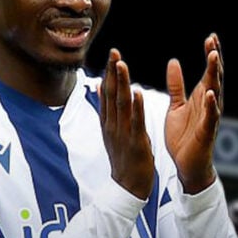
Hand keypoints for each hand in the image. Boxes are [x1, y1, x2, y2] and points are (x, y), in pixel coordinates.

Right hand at [98, 48, 154, 199]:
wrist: (127, 187)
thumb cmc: (123, 158)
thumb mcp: (111, 132)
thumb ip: (107, 110)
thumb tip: (100, 86)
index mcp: (108, 122)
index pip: (107, 92)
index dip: (109, 72)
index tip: (112, 54)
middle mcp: (112, 125)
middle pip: (112, 94)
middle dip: (113, 72)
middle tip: (114, 51)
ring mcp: (122, 133)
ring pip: (121, 104)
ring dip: (122, 83)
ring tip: (122, 64)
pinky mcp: (135, 142)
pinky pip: (135, 121)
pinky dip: (136, 106)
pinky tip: (137, 92)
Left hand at [165, 33, 223, 193]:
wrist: (186, 164)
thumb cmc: (184, 136)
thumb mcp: (176, 105)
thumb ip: (176, 85)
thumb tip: (174, 61)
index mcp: (202, 97)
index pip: (209, 71)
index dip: (211, 54)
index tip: (210, 37)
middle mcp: (209, 104)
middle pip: (215, 77)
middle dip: (215, 59)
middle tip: (213, 41)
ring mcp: (210, 117)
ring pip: (215, 92)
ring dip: (215, 75)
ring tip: (213, 58)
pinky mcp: (207, 132)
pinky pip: (211, 117)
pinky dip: (212, 105)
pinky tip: (211, 93)